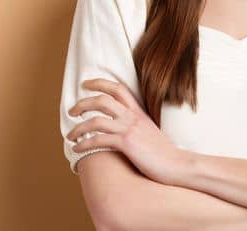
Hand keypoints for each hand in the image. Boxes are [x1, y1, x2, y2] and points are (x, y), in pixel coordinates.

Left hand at [67, 78, 194, 184]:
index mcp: (138, 111)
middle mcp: (132, 117)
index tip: (86, 84)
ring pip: (96, 120)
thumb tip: (122, 125)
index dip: (100, 83)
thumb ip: (136, 124)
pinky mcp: (126, 143)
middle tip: (71, 110)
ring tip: (69, 135)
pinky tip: (77, 148)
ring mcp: (129, 129)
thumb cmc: (163, 152)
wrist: (176, 164)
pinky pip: (99, 140)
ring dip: (78, 127)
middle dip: (82, 103)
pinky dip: (84, 143)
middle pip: (102, 100)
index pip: (118, 88)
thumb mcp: (149, 130)